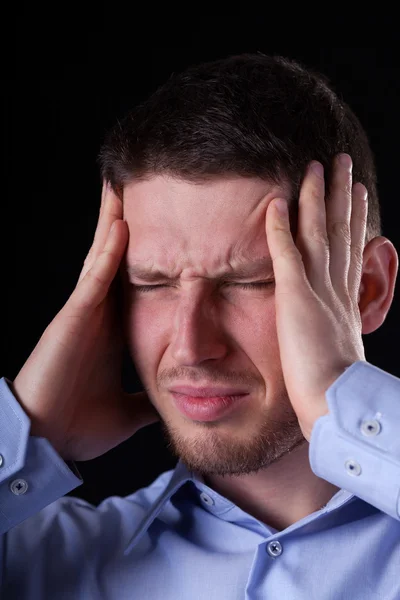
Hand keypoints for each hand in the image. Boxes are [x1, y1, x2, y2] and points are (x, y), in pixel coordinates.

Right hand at [11, 181, 159, 460]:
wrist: (48, 442)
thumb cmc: (78, 424)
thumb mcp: (128, 409)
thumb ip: (148, 400)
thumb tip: (173, 402)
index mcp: (113, 331)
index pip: (135, 284)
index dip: (150, 257)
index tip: (170, 234)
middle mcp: (99, 314)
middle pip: (119, 260)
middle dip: (130, 225)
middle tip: (147, 191)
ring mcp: (85, 312)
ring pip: (105, 258)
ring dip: (117, 223)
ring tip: (129, 188)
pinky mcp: (74, 318)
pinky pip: (95, 279)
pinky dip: (109, 252)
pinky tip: (121, 225)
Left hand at [265, 154, 367, 441]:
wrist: (334, 401)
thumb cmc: (332, 388)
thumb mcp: (335, 353)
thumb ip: (331, 335)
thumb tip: (330, 337)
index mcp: (343, 299)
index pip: (349, 250)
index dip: (354, 220)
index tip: (358, 195)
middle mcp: (335, 286)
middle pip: (342, 230)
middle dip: (343, 195)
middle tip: (345, 165)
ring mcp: (317, 288)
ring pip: (320, 230)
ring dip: (318, 196)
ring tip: (319, 166)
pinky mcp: (296, 296)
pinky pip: (287, 252)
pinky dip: (282, 226)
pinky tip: (277, 201)